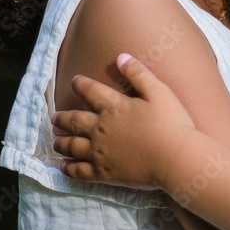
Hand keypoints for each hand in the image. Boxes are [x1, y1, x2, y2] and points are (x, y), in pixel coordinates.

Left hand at [52, 53, 197, 188]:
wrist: (174, 157)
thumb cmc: (170, 122)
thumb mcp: (159, 91)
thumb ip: (138, 73)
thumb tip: (120, 57)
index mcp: (114, 107)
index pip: (91, 91)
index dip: (80, 84)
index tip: (74, 81)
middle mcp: (101, 129)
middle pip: (75, 120)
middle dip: (63, 118)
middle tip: (54, 117)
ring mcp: (100, 152)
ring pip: (73, 146)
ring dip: (62, 142)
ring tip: (55, 141)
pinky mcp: (104, 172)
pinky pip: (80, 171)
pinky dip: (69, 168)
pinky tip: (63, 166)